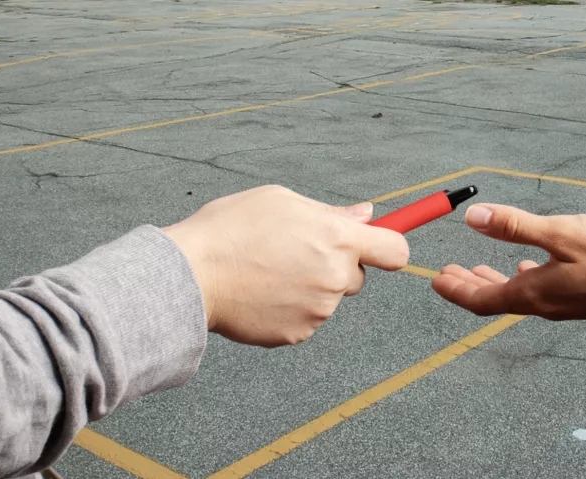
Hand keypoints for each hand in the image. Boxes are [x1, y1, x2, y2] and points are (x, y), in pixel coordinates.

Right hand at [163, 185, 408, 346]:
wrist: (190, 275)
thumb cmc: (231, 228)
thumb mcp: (281, 201)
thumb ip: (331, 212)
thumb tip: (366, 215)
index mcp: (337, 238)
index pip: (395, 251)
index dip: (389, 247)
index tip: (379, 247)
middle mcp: (335, 276)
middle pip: (358, 277)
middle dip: (337, 267)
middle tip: (295, 254)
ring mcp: (318, 309)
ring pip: (328, 298)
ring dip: (309, 288)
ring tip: (267, 272)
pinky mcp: (298, 333)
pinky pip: (305, 320)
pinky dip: (289, 310)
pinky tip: (261, 294)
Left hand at [431, 204, 585, 319]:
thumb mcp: (560, 233)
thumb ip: (516, 226)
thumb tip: (474, 217)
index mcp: (533, 293)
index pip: (481, 299)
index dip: (455, 289)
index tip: (434, 280)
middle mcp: (543, 304)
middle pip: (495, 299)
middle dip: (468, 285)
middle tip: (448, 273)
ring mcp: (562, 303)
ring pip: (517, 294)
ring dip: (493, 281)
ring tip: (477, 269)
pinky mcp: (579, 298)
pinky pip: (540, 291)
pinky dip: (522, 279)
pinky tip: (528, 267)